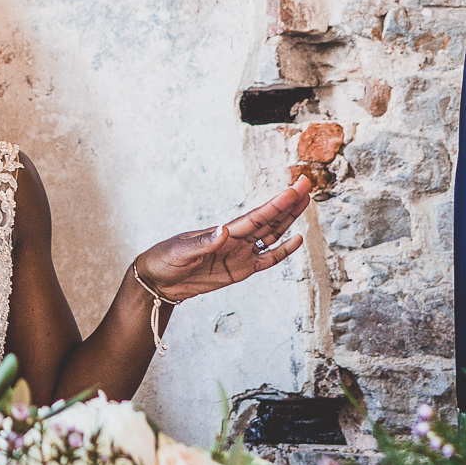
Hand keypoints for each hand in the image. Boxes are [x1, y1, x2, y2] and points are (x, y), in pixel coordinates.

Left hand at [134, 176, 312, 301]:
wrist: (158, 280)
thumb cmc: (165, 259)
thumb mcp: (181, 252)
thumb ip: (203, 243)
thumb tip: (223, 231)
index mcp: (224, 232)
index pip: (256, 216)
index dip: (276, 204)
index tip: (294, 190)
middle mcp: (236, 239)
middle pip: (268, 220)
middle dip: (288, 204)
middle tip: (306, 184)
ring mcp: (240, 254)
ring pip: (272, 234)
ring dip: (288, 220)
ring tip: (305, 203)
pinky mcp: (240, 270)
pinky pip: (267, 260)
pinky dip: (282, 251)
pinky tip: (296, 240)